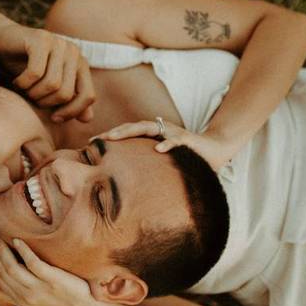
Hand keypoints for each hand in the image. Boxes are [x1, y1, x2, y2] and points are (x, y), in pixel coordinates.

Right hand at [0, 22, 95, 122]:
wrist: (1, 46)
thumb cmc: (26, 70)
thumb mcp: (50, 90)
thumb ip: (69, 102)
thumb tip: (88, 119)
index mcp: (80, 64)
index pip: (88, 96)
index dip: (72, 112)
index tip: (54, 118)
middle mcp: (73, 52)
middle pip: (66, 93)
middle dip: (45, 102)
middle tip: (32, 98)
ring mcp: (58, 43)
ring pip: (52, 84)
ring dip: (33, 94)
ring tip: (24, 89)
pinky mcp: (41, 39)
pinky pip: (35, 73)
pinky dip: (23, 83)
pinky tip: (17, 81)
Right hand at [0, 230, 93, 305]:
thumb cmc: (61, 304)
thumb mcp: (32, 305)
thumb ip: (11, 295)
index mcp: (20, 300)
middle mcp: (25, 295)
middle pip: (1, 271)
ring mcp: (38, 287)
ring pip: (12, 267)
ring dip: (2, 250)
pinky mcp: (51, 279)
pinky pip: (32, 263)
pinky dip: (23, 251)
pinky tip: (18, 239)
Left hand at [92, 119, 234, 170]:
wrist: (215, 150)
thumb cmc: (186, 157)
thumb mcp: (161, 161)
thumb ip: (146, 164)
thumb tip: (125, 178)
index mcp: (151, 135)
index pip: (127, 133)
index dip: (109, 137)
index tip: (90, 144)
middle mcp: (159, 130)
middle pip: (132, 128)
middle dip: (113, 133)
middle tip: (96, 140)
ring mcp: (172, 133)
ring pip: (147, 128)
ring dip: (129, 131)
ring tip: (113, 138)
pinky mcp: (187, 140)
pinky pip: (175, 140)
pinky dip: (167, 143)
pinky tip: (158, 149)